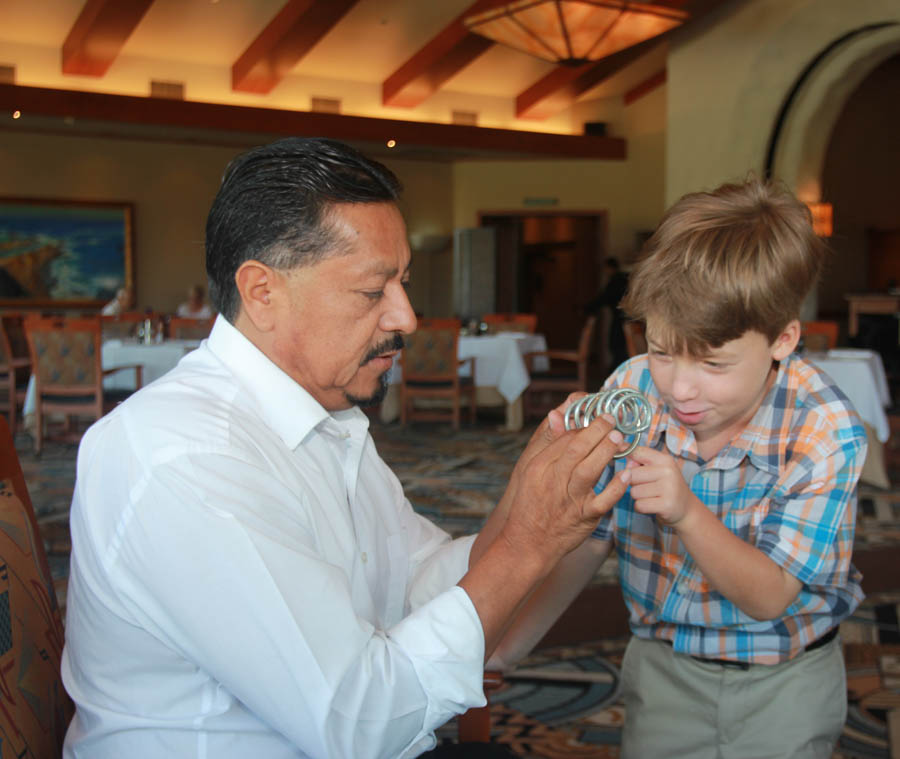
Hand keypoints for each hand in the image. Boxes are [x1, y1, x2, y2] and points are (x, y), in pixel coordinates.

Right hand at [500, 409, 627, 562]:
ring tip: (620, 439)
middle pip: (577, 449)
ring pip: (589, 470)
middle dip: (597, 431)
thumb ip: (547, 446)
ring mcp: (569, 500)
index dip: (584, 426)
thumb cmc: (530, 505)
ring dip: (606, 452)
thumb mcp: (528, 473)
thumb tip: (557, 415)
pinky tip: (626, 474)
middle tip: (611, 421)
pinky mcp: (584, 518)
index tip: (598, 420)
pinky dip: (616, 487)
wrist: (527, 543)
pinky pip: (603, 501)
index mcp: (539, 467)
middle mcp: (553, 481)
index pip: (564, 439)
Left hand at [622, 446, 698, 525]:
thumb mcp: (657, 469)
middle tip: (646, 486)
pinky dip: (641, 507)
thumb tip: (623, 456)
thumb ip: (639, 461)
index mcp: (664, 459)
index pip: (637, 451)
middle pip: (631, 474)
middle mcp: (668, 471)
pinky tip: (652, 505)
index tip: (618, 451)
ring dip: (638, 497)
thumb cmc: (665, 486)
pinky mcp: (666, 505)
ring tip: (651, 496)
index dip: (624, 452)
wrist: (686, 508)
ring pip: (634, 492)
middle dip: (632, 482)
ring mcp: (669, 488)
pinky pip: (639, 505)